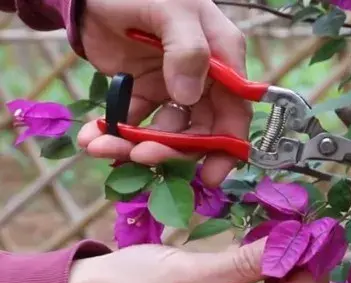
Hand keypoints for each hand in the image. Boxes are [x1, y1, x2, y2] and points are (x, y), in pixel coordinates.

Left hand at [76, 0, 251, 186]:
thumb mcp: (171, 10)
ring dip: (136, 145)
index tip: (210, 176)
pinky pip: (136, 121)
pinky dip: (116, 133)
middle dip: (170, 149)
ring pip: (165, 132)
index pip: (235, 111)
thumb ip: (188, 49)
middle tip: (138, 156)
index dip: (227, 146)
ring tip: (100, 146)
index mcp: (222, 58)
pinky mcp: (145, 91)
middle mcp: (204, 78)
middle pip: (200, 130)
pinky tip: (93, 137)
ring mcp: (174, 87)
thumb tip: (188, 97)